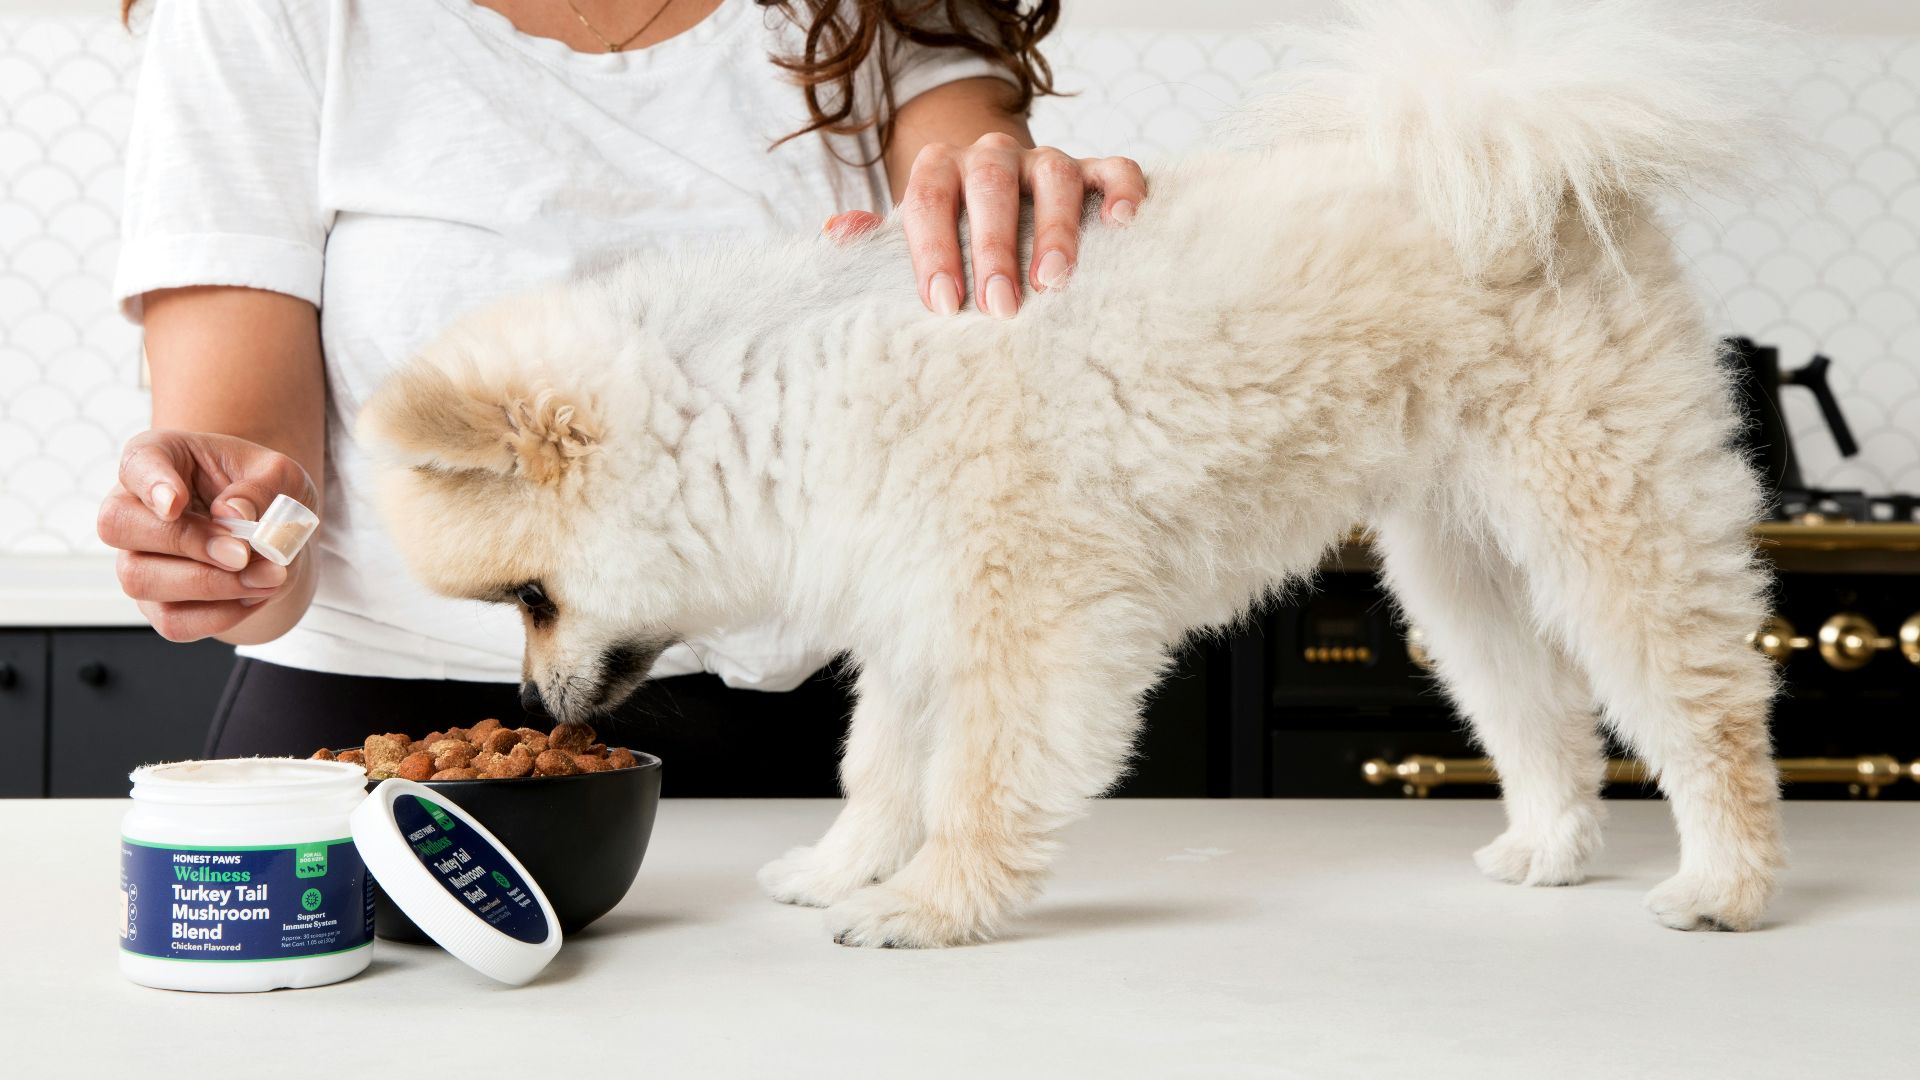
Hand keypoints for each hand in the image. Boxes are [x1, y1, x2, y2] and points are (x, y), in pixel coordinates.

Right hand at [97, 429, 317, 641]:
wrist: (276, 542)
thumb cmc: (268, 496)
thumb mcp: (283, 477)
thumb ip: (262, 488)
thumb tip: (233, 514)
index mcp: (161, 457)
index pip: (137, 461)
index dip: (150, 483)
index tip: (174, 503)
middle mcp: (133, 507)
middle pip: (119, 525)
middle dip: (187, 543)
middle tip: (244, 553)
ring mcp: (136, 559)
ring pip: (140, 580)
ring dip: (211, 584)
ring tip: (269, 576)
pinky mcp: (156, 603)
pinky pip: (173, 621)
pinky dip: (221, 614)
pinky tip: (254, 596)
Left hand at [828, 133, 1146, 317]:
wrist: (1002, 195)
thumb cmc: (953, 235)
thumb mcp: (910, 236)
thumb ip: (875, 238)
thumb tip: (838, 234)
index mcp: (941, 168)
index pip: (929, 199)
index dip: (934, 251)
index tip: (943, 304)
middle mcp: (992, 156)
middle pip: (990, 186)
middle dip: (993, 248)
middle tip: (999, 307)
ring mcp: (1046, 161)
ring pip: (1053, 177)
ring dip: (1054, 229)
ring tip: (1054, 282)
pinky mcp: (1095, 172)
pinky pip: (1115, 169)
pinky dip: (1122, 190)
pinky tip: (1122, 224)